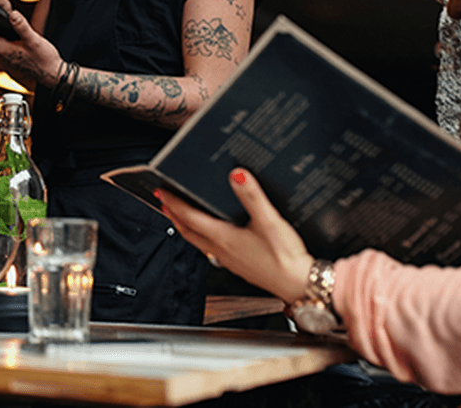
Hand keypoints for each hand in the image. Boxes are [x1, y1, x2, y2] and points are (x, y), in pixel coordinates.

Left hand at [155, 168, 312, 302]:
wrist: (299, 285)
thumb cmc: (285, 258)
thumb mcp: (269, 221)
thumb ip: (252, 196)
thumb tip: (237, 174)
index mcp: (224, 238)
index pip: (190, 217)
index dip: (174, 203)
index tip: (161, 192)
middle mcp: (222, 250)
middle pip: (187, 231)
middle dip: (173, 215)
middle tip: (163, 202)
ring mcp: (228, 260)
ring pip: (197, 241)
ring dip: (185, 227)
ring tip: (179, 216)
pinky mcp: (238, 265)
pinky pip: (210, 249)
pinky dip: (201, 238)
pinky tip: (210, 236)